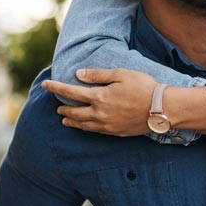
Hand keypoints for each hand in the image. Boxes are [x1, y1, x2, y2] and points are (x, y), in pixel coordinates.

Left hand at [42, 68, 157, 135]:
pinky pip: (94, 131)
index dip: (56, 87)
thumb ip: (98, 75)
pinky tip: (85, 126)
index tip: (45, 84)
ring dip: (71, 121)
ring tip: (65, 119)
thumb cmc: (142, 86)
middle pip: (74, 112)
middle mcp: (99, 113)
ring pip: (82, 125)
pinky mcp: (115, 132)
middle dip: (63, 108)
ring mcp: (107, 125)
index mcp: (99, 97)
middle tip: (56, 106)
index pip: (71, 92)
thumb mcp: (121, 74)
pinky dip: (85, 128)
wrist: (160, 108)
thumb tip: (78, 75)